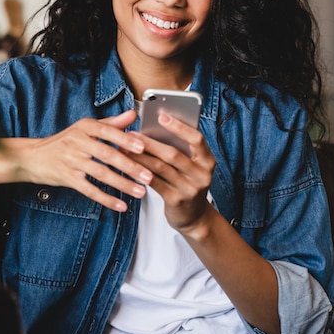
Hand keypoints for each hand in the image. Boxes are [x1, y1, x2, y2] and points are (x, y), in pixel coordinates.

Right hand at [9, 110, 152, 211]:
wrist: (32, 157)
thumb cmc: (64, 142)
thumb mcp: (85, 128)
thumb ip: (111, 123)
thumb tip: (133, 114)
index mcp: (84, 127)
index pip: (107, 131)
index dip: (125, 140)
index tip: (142, 147)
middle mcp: (77, 142)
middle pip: (107, 154)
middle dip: (130, 166)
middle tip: (148, 175)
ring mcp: (71, 160)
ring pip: (100, 173)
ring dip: (122, 184)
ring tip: (139, 192)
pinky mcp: (67, 178)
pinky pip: (89, 190)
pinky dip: (106, 199)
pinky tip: (120, 205)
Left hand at [127, 113, 216, 231]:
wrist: (194, 217)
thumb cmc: (187, 183)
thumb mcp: (191, 166)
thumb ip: (180, 149)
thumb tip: (154, 127)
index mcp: (207, 161)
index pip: (197, 139)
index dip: (179, 127)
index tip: (162, 116)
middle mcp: (202, 175)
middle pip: (173, 153)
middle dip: (150, 142)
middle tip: (132, 134)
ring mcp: (190, 189)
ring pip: (161, 167)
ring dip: (140, 156)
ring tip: (125, 148)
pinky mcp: (176, 200)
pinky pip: (154, 183)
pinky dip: (140, 172)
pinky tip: (129, 165)